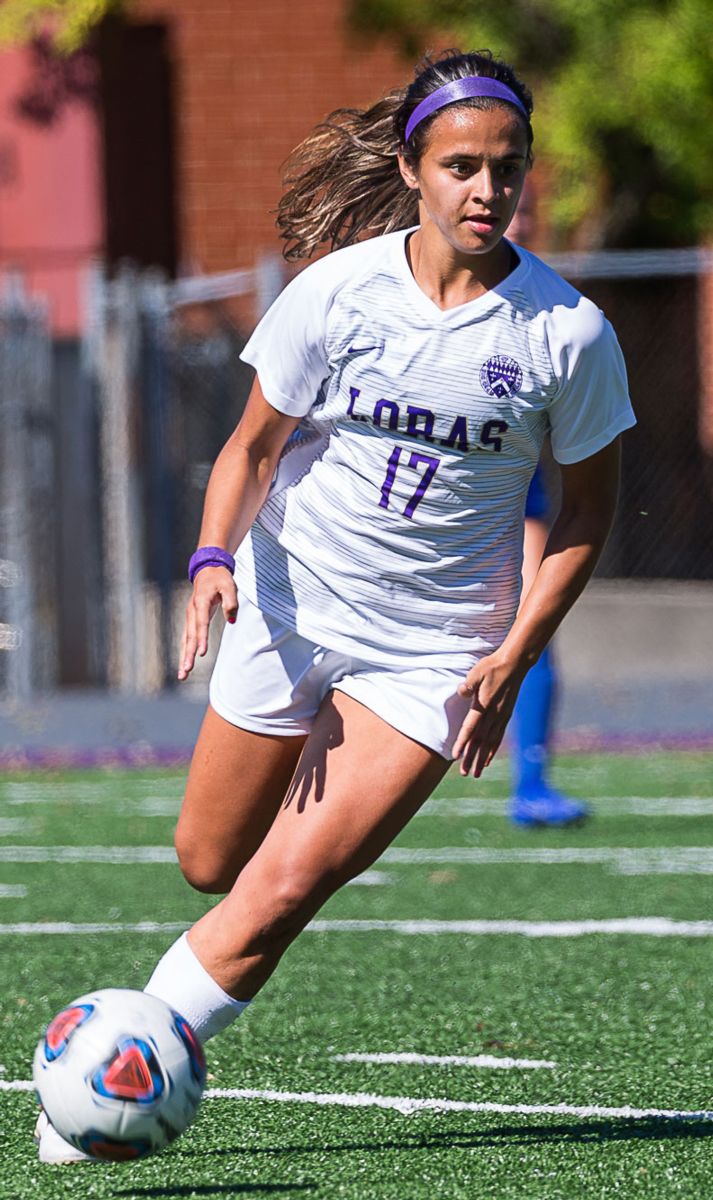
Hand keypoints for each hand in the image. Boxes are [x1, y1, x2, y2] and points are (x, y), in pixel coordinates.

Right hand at [178, 567, 237, 680]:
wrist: (207, 570)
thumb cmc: (220, 579)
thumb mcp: (229, 586)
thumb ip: (231, 602)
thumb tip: (232, 619)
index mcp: (200, 603)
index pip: (201, 624)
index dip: (202, 639)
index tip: (201, 654)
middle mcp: (192, 611)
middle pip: (190, 637)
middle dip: (188, 655)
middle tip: (186, 671)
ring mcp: (189, 616)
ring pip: (186, 640)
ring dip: (184, 657)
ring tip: (182, 675)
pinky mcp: (191, 620)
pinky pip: (187, 638)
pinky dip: (185, 651)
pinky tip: (184, 664)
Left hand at [452, 651, 527, 777]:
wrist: (514, 664)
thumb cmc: (492, 666)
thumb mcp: (477, 672)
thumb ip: (469, 684)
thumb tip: (461, 692)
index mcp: (484, 705)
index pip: (470, 728)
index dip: (462, 743)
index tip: (455, 756)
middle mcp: (494, 715)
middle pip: (480, 741)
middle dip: (471, 758)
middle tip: (464, 773)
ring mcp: (501, 716)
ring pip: (490, 743)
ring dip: (482, 759)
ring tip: (476, 773)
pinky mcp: (506, 715)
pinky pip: (498, 736)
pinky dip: (492, 749)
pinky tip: (488, 759)